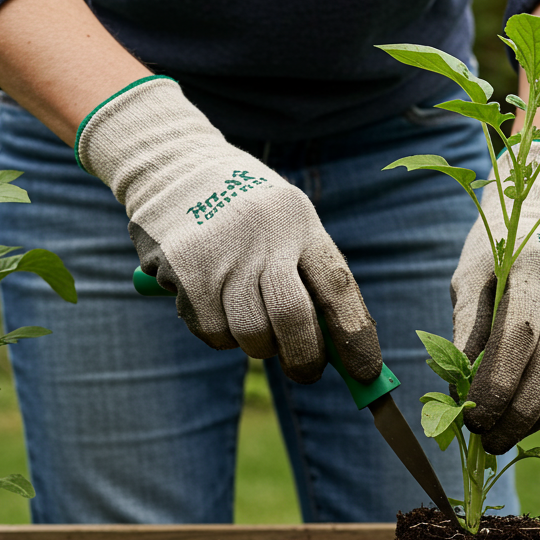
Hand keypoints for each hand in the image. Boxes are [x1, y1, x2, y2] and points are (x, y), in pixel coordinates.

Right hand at [77, 76, 381, 384]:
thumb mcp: (285, 223)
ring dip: (256, 344)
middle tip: (307, 372)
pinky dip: (219, 334)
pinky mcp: (185, 270)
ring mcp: (221, 251)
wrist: (172, 165)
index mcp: (300, 221)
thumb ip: (308, 277)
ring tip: (249, 319)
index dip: (356, 336)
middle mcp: (264, 233)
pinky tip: (212, 302)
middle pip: (292, 318)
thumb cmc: (245, 211)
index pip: (338, 287)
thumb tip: (335, 351)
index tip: (366, 374)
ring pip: (251, 334)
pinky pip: (213, 332)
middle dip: (304, 358)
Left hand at [452, 143, 539, 453]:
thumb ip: (465, 329)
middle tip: (488, 441)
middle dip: (519, 413)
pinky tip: (531, 418)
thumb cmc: (499, 253)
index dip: (497, 385)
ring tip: (506, 437)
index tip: (473, 418)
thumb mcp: (471, 278)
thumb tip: (456, 389)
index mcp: (536, 275)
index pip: (520, 338)